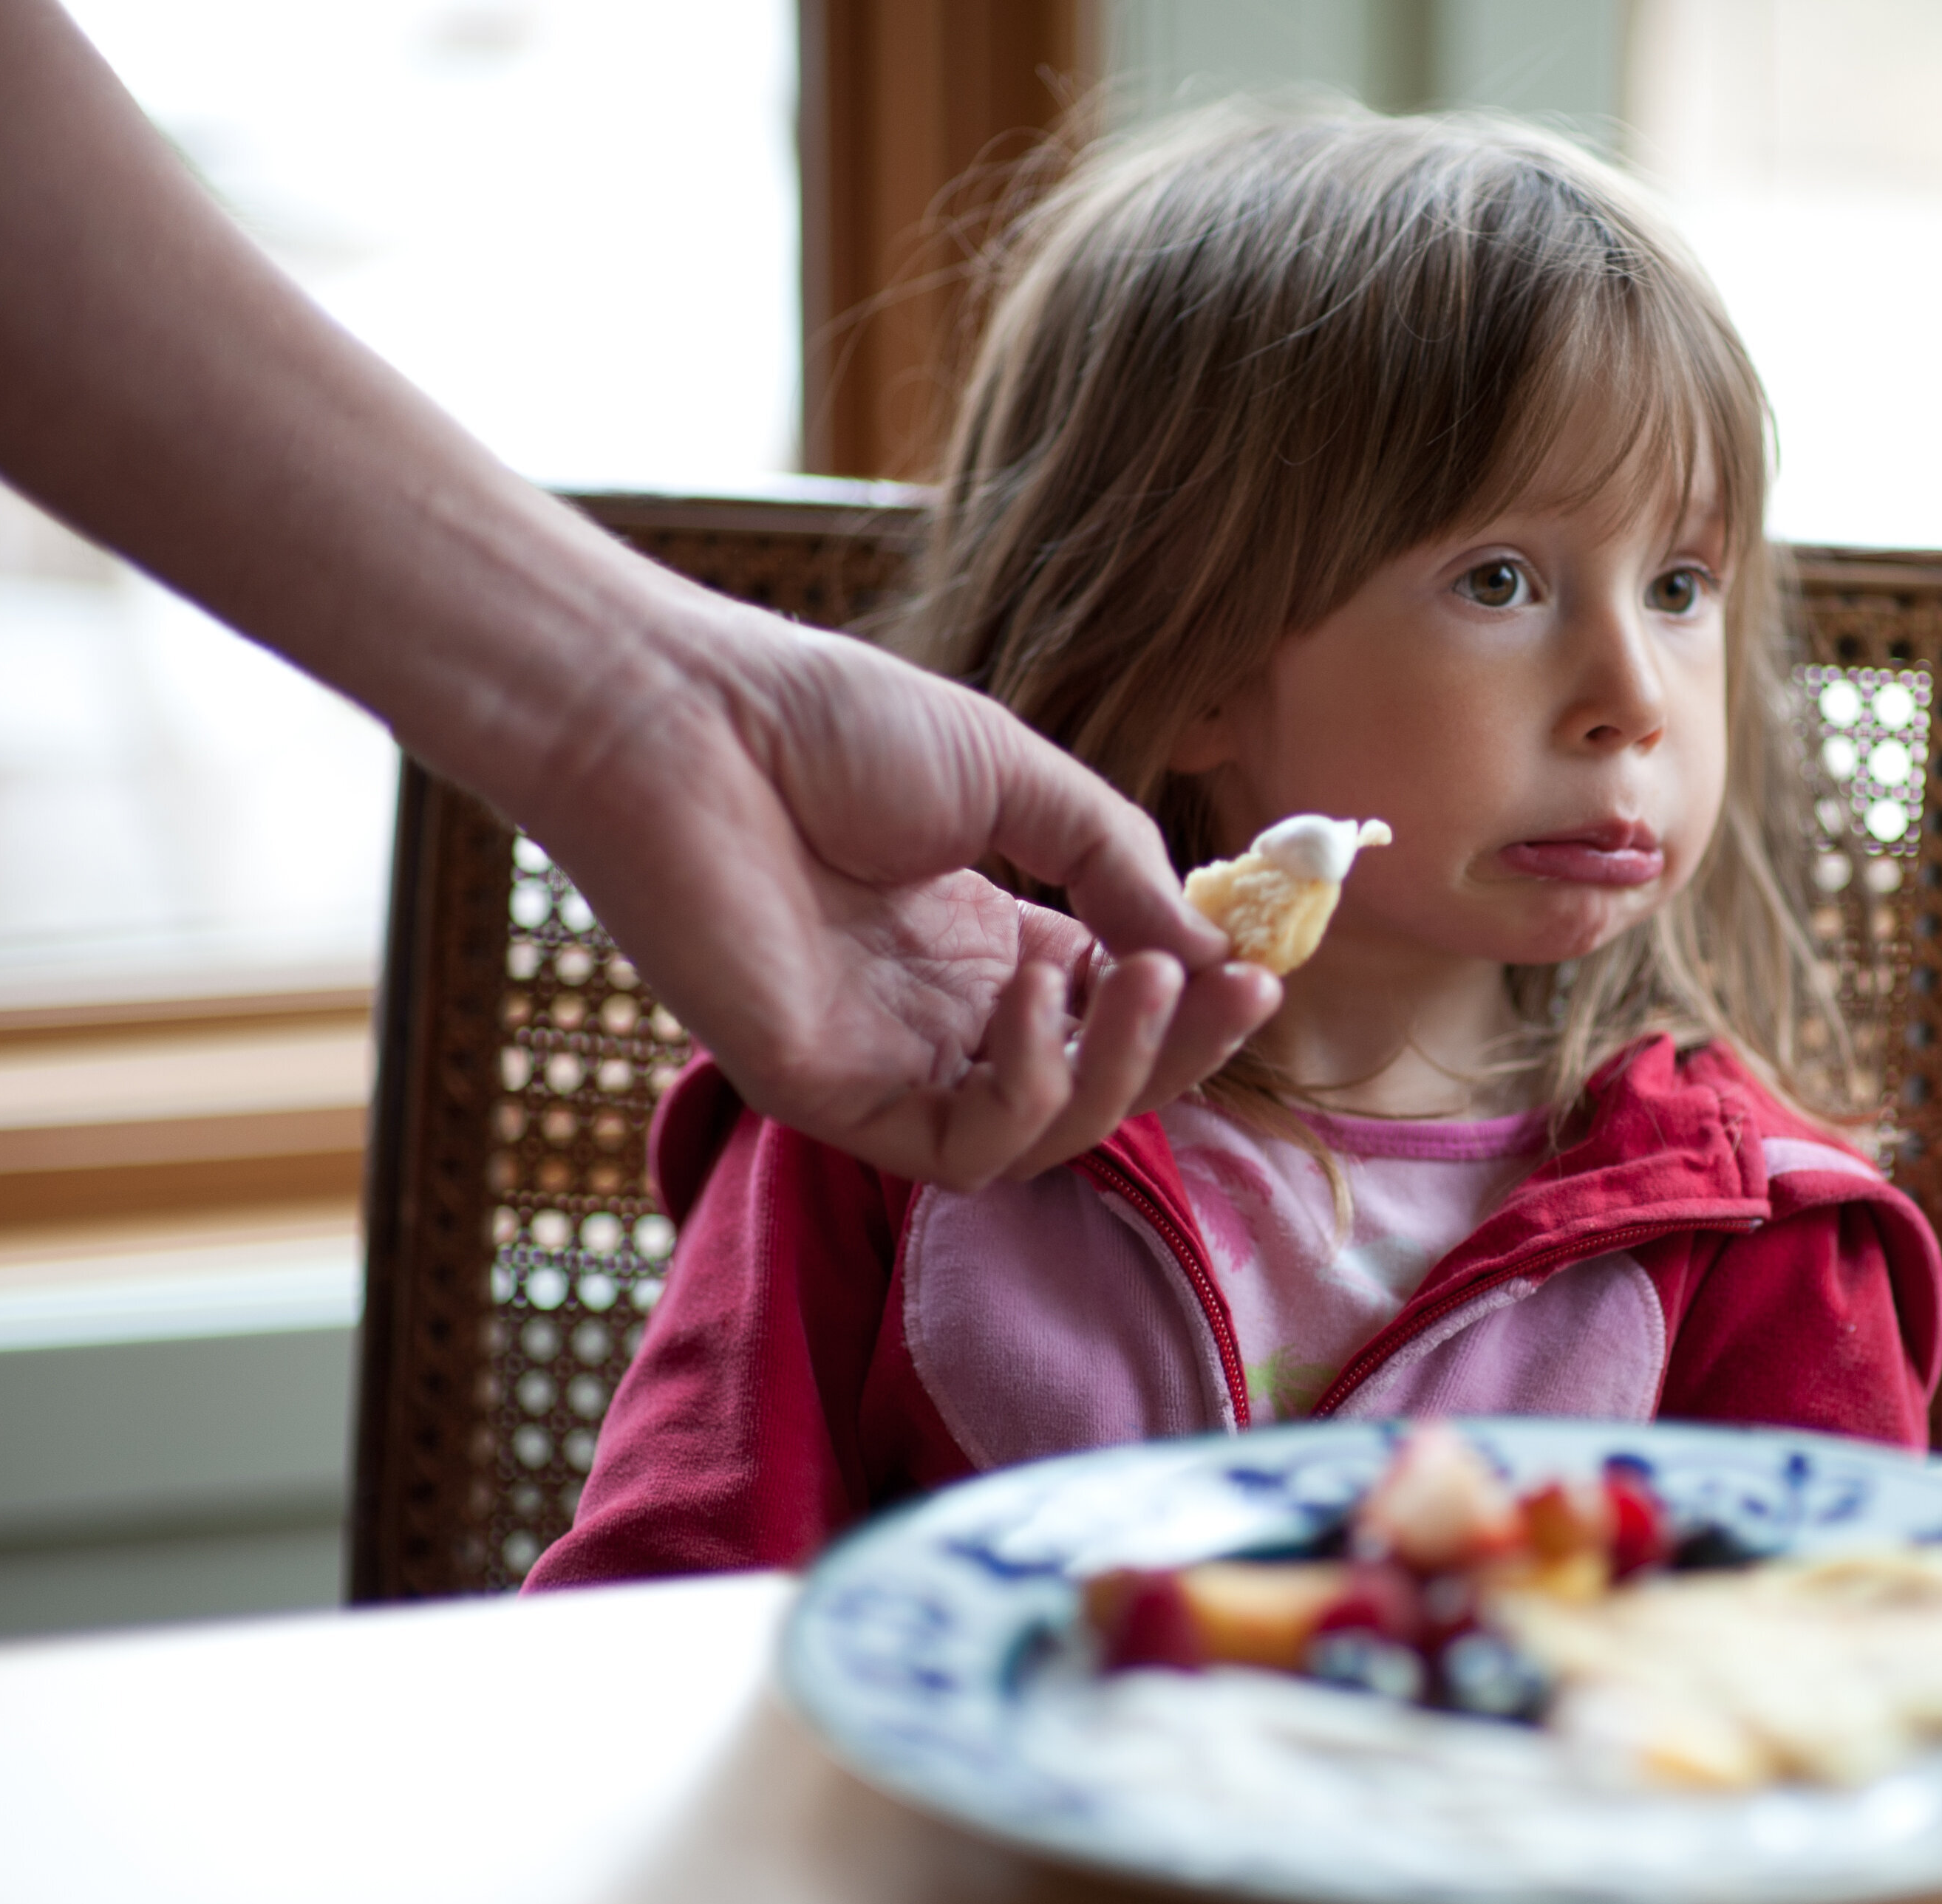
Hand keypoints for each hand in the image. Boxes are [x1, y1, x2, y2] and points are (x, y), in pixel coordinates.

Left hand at [519, 587, 1281, 1187]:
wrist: (684, 720)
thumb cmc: (826, 725)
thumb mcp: (1015, 775)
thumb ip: (1114, 865)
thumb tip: (1218, 948)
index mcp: (981, 940)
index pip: (1111, 1010)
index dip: (1190, 998)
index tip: (1257, 963)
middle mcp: (940, 1014)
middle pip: (1095, 1083)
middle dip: (1182, 1047)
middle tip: (1243, 991)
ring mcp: (886, 1062)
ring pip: (1043, 1134)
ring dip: (1121, 1070)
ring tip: (1149, 981)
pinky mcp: (830, 1097)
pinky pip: (964, 1146)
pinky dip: (1028, 1087)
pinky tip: (1033, 993)